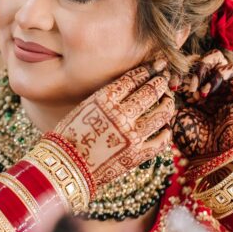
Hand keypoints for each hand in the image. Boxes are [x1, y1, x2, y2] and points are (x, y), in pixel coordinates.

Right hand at [52, 61, 174, 189]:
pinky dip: (166, 133)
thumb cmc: (70, 135)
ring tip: (169, 100)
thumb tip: (131, 88)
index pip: (133, 79)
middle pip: (150, 92)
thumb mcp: (85, 108)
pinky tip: (165, 128)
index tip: (157, 65)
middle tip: (163, 79)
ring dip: (168, 104)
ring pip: (162, 114)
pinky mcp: (138, 155)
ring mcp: (132, 136)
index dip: (148, 70)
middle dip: (160, 83)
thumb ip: (107, 98)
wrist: (64, 166)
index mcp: (105, 100)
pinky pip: (161, 141)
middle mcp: (121, 115)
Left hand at [169, 50, 232, 173]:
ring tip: (194, 91)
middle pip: (198, 58)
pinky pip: (231, 69)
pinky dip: (215, 77)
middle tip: (178, 86)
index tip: (166, 86)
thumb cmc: (192, 140)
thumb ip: (168, 94)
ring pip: (215, 59)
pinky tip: (205, 94)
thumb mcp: (174, 114)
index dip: (173, 71)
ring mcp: (227, 86)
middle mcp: (211, 84)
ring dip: (200, 71)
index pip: (184, 65)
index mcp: (194, 88)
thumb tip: (159, 76)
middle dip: (186, 69)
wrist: (215, 156)